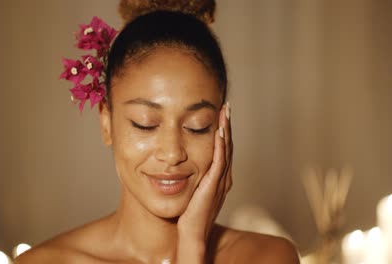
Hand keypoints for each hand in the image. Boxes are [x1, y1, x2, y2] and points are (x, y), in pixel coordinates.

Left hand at [175, 102, 232, 261]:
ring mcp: (220, 182)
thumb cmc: (188, 216)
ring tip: (225, 112)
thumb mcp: (192, 190)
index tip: (220, 114)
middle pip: (228, 145)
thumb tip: (181, 164)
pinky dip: (220, 146)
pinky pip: (219, 162)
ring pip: (226, 150)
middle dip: (227, 125)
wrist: (191, 235)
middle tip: (226, 106)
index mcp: (219, 178)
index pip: (222, 149)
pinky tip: (219, 132)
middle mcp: (223, 178)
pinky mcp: (214, 186)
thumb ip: (193, 177)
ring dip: (226, 130)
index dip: (223, 131)